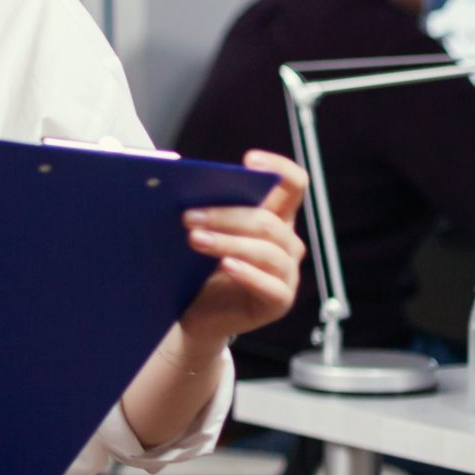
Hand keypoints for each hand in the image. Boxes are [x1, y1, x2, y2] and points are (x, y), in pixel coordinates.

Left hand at [176, 149, 308, 343]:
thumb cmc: (200, 268)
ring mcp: (286, 274)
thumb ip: (206, 207)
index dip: (278, 169)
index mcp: (275, 218)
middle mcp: (287, 244)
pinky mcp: (279, 301)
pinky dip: (248, 274)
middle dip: (226, 215)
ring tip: (195, 239)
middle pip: (268, 221)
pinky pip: (271, 286)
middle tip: (187, 215)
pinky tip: (226, 266)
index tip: (249, 160)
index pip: (293, 185)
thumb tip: (181, 179)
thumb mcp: (205, 232)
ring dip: (228, 241)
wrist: (196, 314)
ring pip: (267, 251)